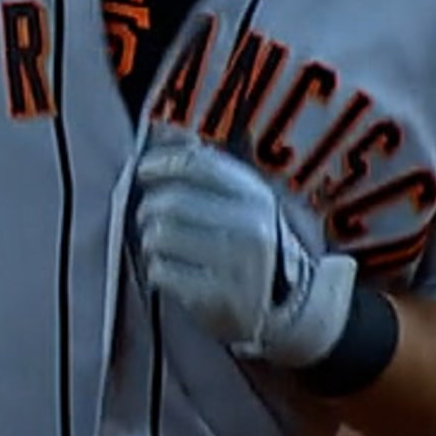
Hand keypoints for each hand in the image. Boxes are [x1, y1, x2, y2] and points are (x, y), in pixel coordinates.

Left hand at [132, 127, 357, 366]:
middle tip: (152, 219)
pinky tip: (175, 274)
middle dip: (150, 210)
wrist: (290, 310)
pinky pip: (161, 273)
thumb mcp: (243, 202)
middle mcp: (250, 227)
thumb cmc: (254, 247)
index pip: (196, 165)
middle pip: (169, 203)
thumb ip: (205, 165)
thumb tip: (164, 125)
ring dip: (153, 243)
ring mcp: (234, 266)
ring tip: (166, 249)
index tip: (145, 171)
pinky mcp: (216, 299)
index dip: (162, 164)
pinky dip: (159, 272)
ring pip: (159, 237)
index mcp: (255, 196)